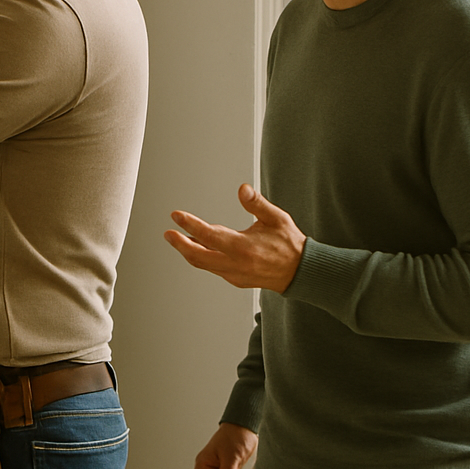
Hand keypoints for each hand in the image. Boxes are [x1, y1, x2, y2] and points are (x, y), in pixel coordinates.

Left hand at [164, 183, 304, 292]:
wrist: (301, 272)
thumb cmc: (289, 244)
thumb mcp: (277, 218)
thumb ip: (257, 203)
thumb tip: (243, 189)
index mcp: (244, 247)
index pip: (209, 235)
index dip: (190, 225)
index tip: (176, 216)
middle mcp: (236, 264)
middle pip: (198, 256)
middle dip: (180, 244)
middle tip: (168, 233)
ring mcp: (234, 274)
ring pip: (203, 264)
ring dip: (189, 251)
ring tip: (178, 238)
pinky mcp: (235, 280)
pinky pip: (212, 268)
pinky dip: (202, 257)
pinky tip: (197, 247)